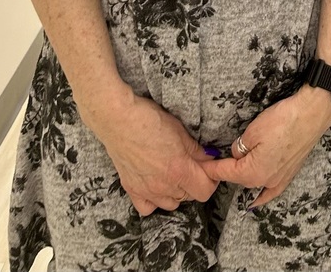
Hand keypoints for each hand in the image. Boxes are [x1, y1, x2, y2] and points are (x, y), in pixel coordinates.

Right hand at [89, 93, 219, 215]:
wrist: (119, 121)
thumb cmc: (151, 120)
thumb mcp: (181, 131)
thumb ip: (197, 151)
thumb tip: (210, 160)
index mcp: (180, 171)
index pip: (204, 190)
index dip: (211, 180)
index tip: (210, 169)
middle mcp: (164, 186)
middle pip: (190, 196)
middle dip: (195, 182)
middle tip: (192, 166)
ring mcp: (147, 191)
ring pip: (171, 204)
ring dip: (177, 192)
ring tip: (174, 174)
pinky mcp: (131, 190)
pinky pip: (147, 208)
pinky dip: (154, 201)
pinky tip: (156, 185)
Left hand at [203, 88, 330, 207]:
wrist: (311, 114)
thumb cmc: (283, 120)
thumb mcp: (252, 131)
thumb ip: (239, 147)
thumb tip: (237, 154)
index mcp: (252, 172)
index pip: (225, 172)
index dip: (211, 168)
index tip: (200, 166)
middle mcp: (265, 181)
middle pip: (239, 178)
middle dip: (227, 170)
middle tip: (217, 160)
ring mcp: (279, 179)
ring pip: (254, 183)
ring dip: (243, 177)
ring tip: (233, 171)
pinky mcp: (290, 173)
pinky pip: (271, 191)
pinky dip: (262, 195)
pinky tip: (256, 200)